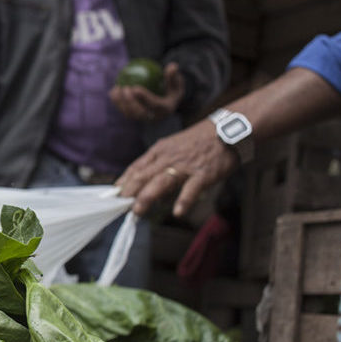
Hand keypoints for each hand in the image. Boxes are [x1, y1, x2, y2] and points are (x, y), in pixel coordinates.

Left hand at [110, 62, 184, 121]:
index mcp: (166, 109)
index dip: (144, 98)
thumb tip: (172, 66)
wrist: (166, 102)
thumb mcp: (176, 82)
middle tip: (125, 88)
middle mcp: (154, 118)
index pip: (154, 105)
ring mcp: (143, 119)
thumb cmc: (171, 88)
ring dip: (121, 102)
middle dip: (130, 102)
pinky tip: (114, 90)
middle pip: (140, 113)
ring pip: (129, 113)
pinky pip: (123, 110)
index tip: (135, 88)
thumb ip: (174, 75)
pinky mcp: (134, 117)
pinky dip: (117, 102)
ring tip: (117, 88)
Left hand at [114, 118, 238, 217]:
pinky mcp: (203, 173)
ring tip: (138, 211)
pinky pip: (192, 188)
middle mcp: (169, 158)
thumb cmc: (199, 143)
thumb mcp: (174, 149)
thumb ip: (161, 168)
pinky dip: (184, 200)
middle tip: (119, 207)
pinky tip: (177, 212)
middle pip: (144, 175)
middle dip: (130, 191)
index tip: (112, 195)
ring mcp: (186, 166)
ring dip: (148, 196)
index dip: (124, 181)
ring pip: (162, 181)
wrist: (228, 129)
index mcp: (160, 151)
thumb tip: (152, 194)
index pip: (136, 167)